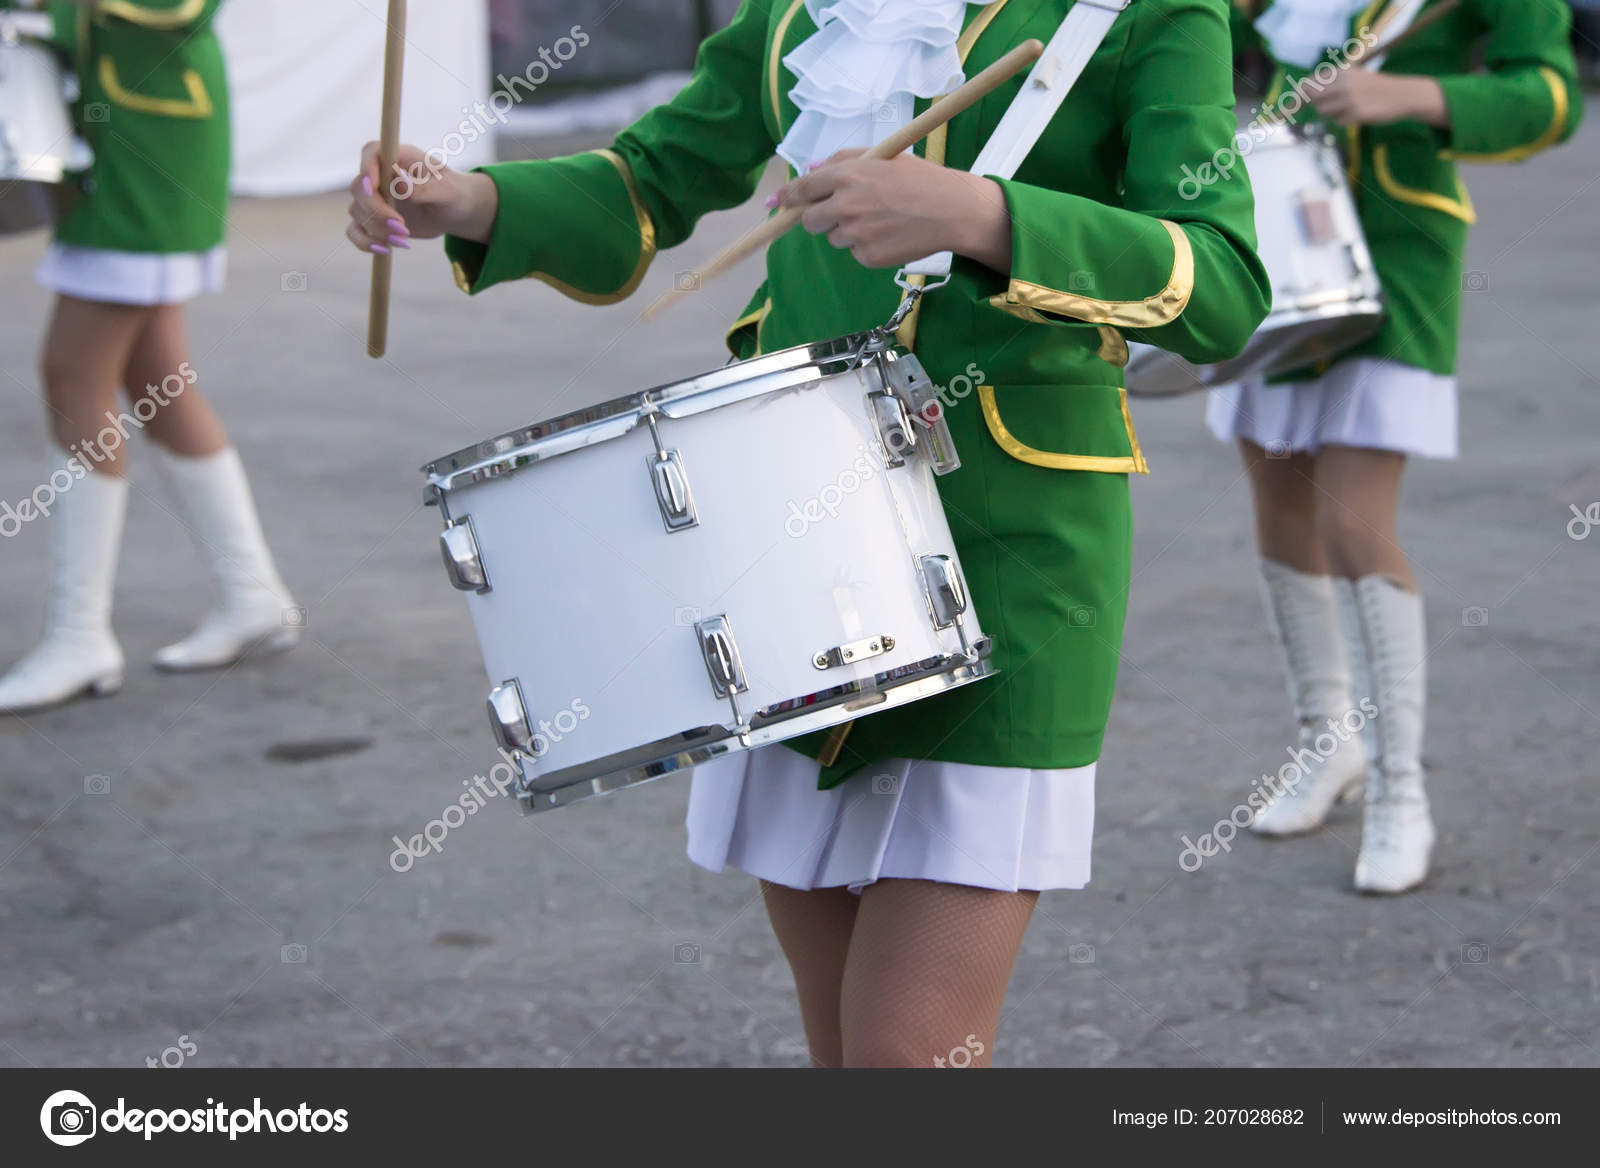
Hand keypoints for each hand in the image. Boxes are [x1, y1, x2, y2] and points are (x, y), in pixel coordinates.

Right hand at [345, 142, 498, 254]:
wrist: (454, 212)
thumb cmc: (453, 194)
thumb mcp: (446, 191)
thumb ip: (423, 187)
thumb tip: (399, 181)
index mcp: (398, 158)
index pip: (371, 152)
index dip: (367, 168)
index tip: (375, 188)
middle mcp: (381, 175)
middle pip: (359, 187)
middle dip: (377, 211)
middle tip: (403, 228)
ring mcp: (374, 197)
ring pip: (356, 211)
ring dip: (376, 229)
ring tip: (404, 239)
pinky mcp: (373, 219)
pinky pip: (355, 230)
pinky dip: (366, 242)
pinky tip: (386, 249)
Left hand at [773, 151, 1012, 272]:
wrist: (951, 210)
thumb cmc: (920, 179)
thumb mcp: (883, 156)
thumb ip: (843, 159)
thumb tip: (811, 169)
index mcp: (847, 175)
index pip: (802, 189)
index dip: (786, 197)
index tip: (775, 203)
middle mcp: (846, 205)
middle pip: (809, 221)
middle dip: (819, 218)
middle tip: (844, 211)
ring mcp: (855, 234)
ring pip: (834, 238)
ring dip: (847, 231)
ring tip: (880, 219)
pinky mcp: (867, 256)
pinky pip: (855, 253)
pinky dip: (867, 246)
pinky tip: (889, 234)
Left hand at [1308, 70, 1449, 127]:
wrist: (1402, 94)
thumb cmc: (1375, 87)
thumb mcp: (1353, 77)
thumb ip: (1330, 82)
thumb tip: (1302, 90)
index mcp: (1341, 72)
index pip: (1309, 83)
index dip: (1300, 94)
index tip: (1296, 103)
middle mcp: (1343, 84)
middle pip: (1313, 98)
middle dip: (1316, 104)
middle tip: (1332, 105)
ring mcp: (1348, 99)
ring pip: (1323, 111)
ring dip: (1331, 113)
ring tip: (1348, 108)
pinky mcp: (1355, 114)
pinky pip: (1338, 122)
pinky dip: (1343, 120)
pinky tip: (1357, 114)